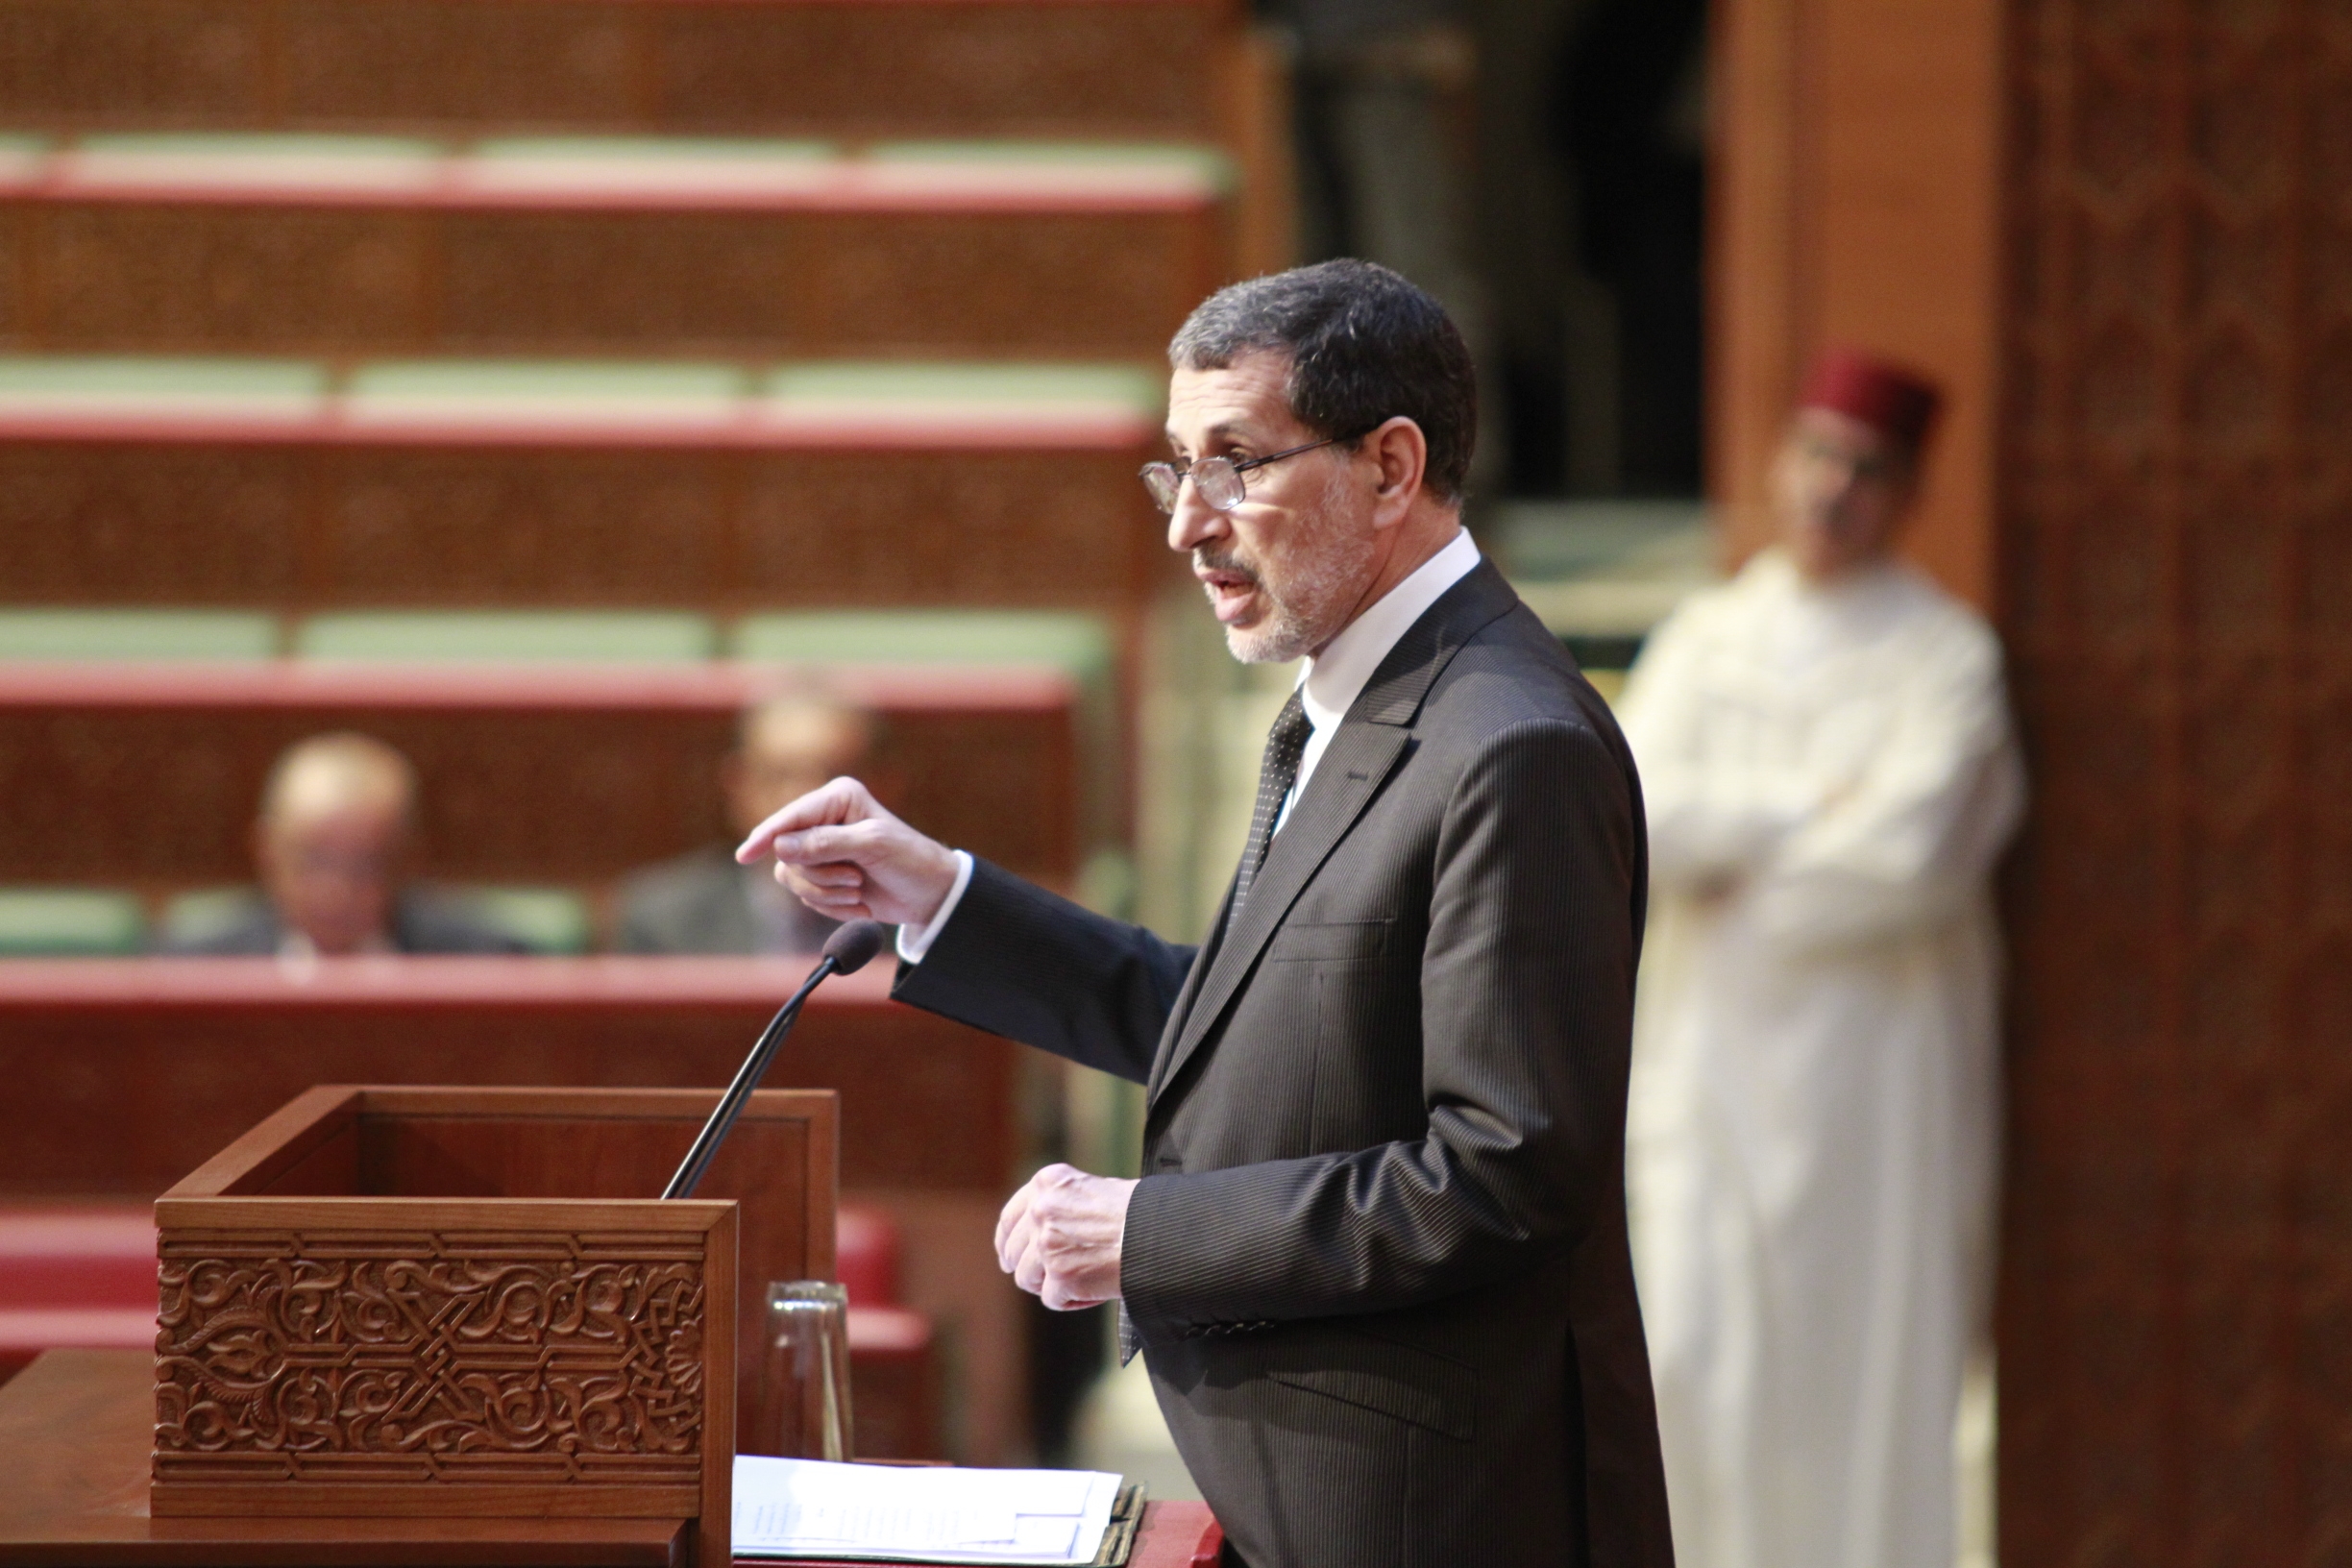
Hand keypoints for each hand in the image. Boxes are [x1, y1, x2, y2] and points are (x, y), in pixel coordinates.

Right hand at [734, 777, 959, 927]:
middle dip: (820, 875)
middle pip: (788, 853)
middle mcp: (824, 820)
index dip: (767, 835)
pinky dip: (832, 907)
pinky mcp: (823, 877)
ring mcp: (821, 849)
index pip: (792, 817)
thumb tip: (782, 846)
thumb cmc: (910, 861)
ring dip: (827, 893)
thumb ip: (827, 843)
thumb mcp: (873, 846)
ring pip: (792, 878)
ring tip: (859, 890)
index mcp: (839, 799)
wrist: (930, 896)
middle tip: (856, 879)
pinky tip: (860, 904)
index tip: (746, 856)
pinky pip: (806, 897)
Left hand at [995, 1163, 1137, 1310]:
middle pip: (1015, 1253)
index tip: (1008, 1258)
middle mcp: (1041, 1210)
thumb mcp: (1089, 1191)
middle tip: (1049, 1278)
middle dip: (1030, 1269)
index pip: (1010, 1218)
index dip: (1007, 1243)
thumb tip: (1038, 1236)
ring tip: (1082, 1280)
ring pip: (1028, 1279)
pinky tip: (1094, 1290)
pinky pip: (1053, 1299)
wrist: (1159, 1230)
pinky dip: (1073, 1300)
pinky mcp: (1060, 1275)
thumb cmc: (1136, 1212)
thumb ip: (1059, 1206)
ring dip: (1051, 1285)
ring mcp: (1047, 1244)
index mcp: (1046, 1183)